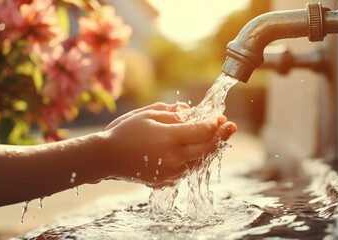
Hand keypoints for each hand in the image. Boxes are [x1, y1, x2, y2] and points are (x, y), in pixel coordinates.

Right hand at [102, 103, 235, 187]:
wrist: (106, 157)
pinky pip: (187, 169)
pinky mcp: (165, 180)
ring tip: (219, 138)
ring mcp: (170, 172)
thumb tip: (190, 111)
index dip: (214, 124)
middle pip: (206, 149)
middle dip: (221, 137)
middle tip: (231, 127)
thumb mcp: (149, 115)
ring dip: (211, 149)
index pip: (202, 132)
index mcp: (169, 139)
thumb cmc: (125, 132)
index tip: (221, 117)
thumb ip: (172, 113)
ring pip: (199, 161)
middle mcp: (173, 158)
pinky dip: (197, 159)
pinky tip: (200, 150)